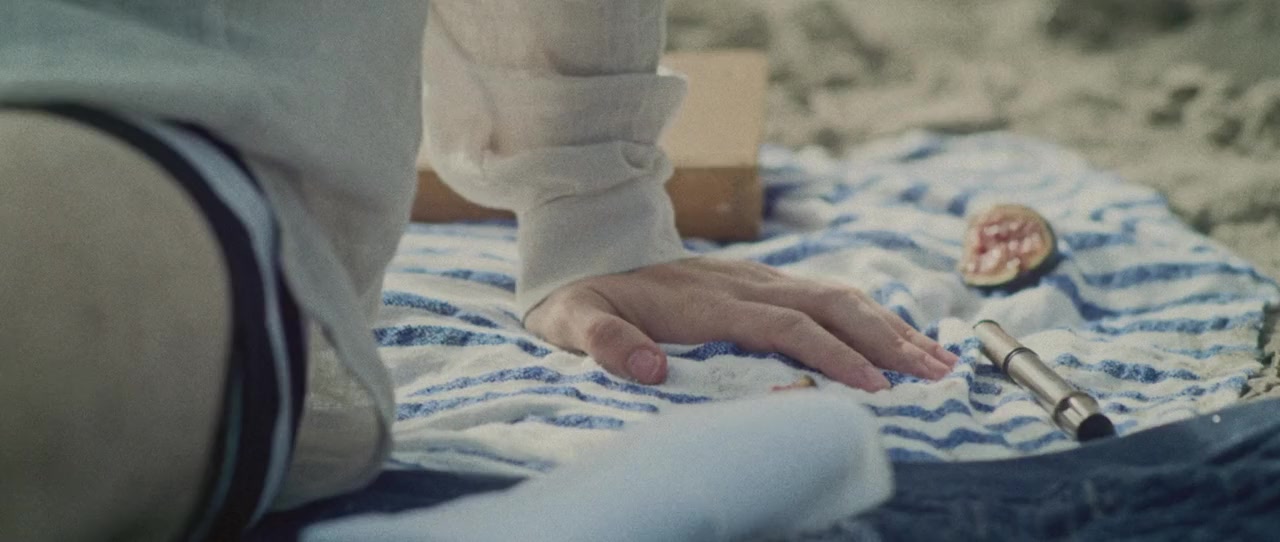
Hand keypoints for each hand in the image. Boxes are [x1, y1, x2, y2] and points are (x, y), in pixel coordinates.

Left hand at [524, 257, 958, 390]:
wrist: (585, 245)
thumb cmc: (582, 293)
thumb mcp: (572, 319)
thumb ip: (604, 341)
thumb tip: (645, 369)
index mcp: (708, 300)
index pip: (787, 325)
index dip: (833, 354)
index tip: (874, 386)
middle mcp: (743, 284)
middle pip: (830, 305)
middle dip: (887, 339)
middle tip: (936, 374)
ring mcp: (756, 279)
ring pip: (837, 295)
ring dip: (889, 326)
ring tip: (937, 358)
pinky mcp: (760, 282)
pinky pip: (825, 295)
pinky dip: (868, 316)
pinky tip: (895, 337)